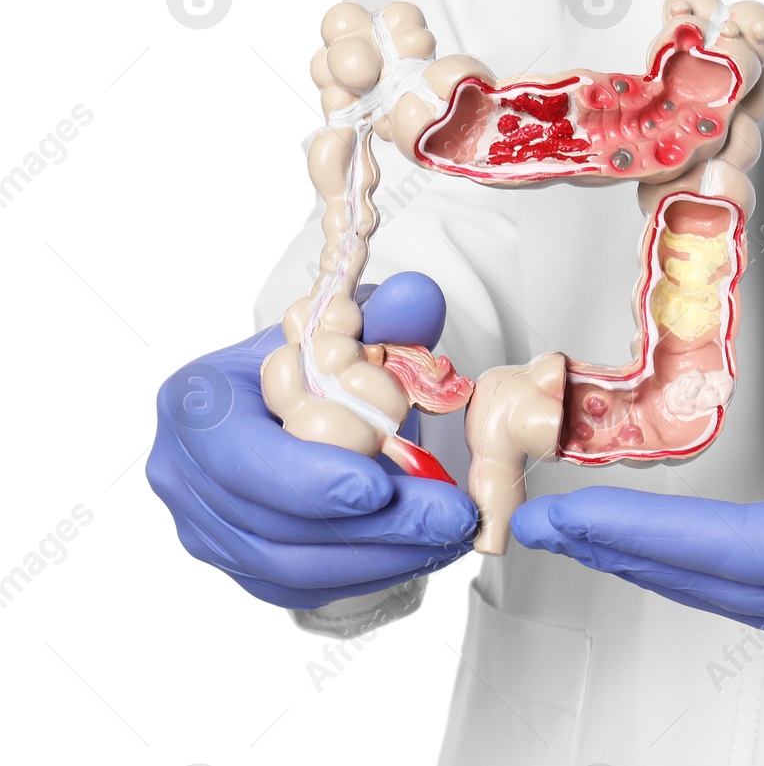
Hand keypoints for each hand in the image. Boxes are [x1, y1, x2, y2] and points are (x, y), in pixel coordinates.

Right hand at [148, 273, 477, 608]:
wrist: (289, 395)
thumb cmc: (309, 358)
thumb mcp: (343, 325)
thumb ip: (386, 315)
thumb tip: (419, 306)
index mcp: (196, 402)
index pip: (242, 455)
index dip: (308, 478)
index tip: (376, 489)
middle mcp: (185, 473)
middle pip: (275, 524)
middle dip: (373, 526)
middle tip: (450, 517)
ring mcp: (206, 527)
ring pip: (292, 566)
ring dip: (382, 556)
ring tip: (450, 534)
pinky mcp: (240, 563)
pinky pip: (303, 585)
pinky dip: (369, 571)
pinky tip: (423, 550)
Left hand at [513, 355, 763, 659]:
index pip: (747, 557)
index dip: (648, 538)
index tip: (566, 516)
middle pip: (733, 589)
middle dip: (632, 560)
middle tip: (542, 529)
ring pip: (754, 599)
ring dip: (668, 571)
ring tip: (597, 538)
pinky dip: (720, 574)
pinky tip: (696, 557)